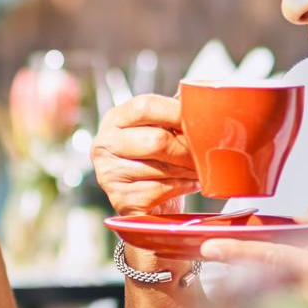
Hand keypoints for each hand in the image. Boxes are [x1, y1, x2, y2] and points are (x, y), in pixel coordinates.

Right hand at [89, 94, 199, 217]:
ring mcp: (109, 174)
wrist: (151, 202)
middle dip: (187, 148)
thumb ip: (174, 116)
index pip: (144, 107)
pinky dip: (182, 187)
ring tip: (197, 168)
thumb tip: (202, 105)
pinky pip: (161, 190)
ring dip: (188, 169)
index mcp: (115, 120)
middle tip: (203, 152)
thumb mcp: (161, 130)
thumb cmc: (160, 160)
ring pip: (162, 168)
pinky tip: (187, 184)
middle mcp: (104, 145)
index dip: (176, 112)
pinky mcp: (121, 200)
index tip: (198, 120)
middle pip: (156, 140)